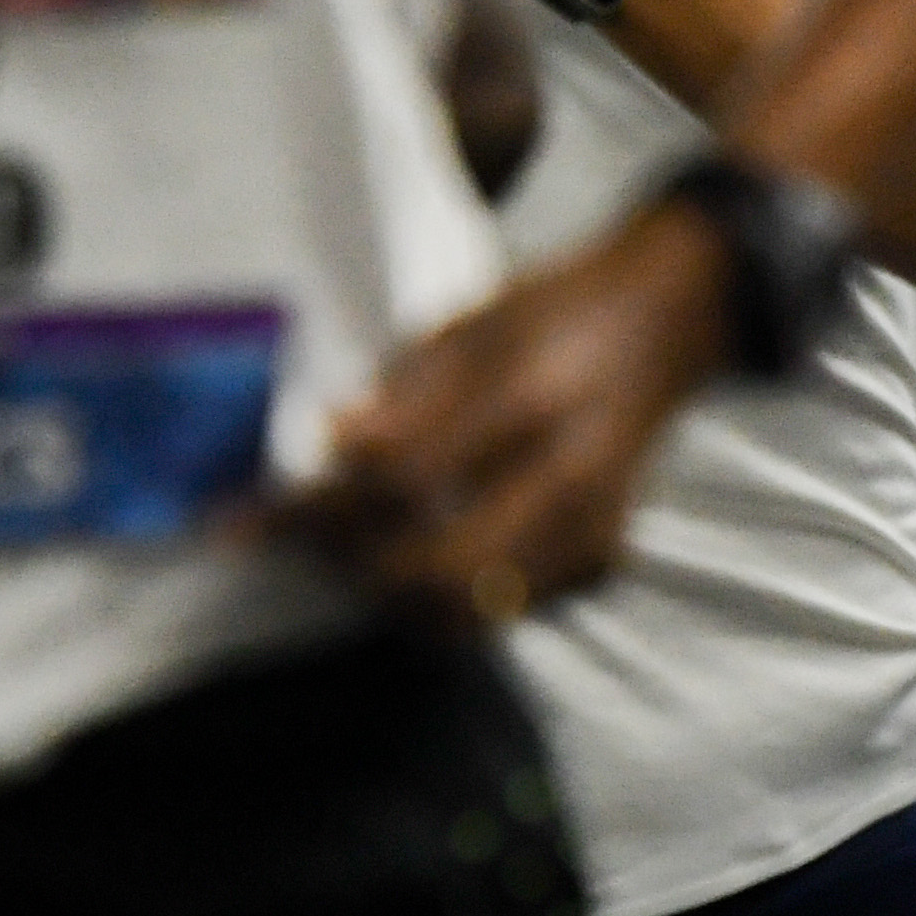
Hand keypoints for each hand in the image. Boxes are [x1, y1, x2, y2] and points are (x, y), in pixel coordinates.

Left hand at [253, 200, 722, 629]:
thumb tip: (328, 447)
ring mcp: (595, 521)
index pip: (399, 478)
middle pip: (436, 567)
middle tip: (303, 543)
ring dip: (393, 596)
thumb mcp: (472, 320)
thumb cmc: (562, 308)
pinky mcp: (605, 551)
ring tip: (352, 554)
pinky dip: (448, 598)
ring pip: (470, 607)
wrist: (670, 320)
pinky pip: (506, 607)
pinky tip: (422, 553)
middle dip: (351, 567)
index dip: (313, 509)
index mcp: (528, 395)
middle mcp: (570, 471)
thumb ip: (403, 392)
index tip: (246, 521)